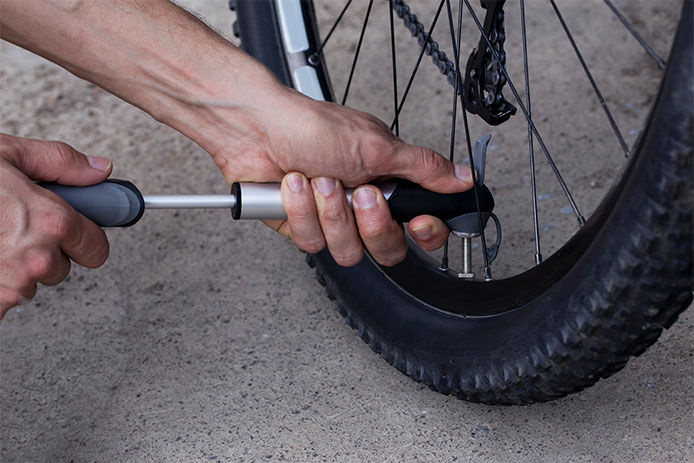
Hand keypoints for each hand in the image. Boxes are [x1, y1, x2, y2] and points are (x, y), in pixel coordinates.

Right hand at [0, 134, 111, 317]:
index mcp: (51, 221)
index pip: (96, 250)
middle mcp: (36, 258)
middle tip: (11, 229)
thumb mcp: (7, 154)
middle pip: (61, 269)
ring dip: (14, 270)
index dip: (82, 239)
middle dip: (43, 252)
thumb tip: (101, 170)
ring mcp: (10, 286)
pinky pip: (3, 304)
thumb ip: (60, 163)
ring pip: (29, 285)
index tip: (70, 233)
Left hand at [208, 87, 473, 266]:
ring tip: (319, 179)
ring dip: (331, 212)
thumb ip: (423, 168)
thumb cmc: (310, 126)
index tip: (419, 222)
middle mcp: (362, 206)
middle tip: (360, 193)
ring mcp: (331, 220)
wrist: (255, 128)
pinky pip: (311, 242)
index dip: (425, 234)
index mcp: (388, 185)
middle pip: (386, 248)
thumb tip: (463, 177)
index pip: (421, 227)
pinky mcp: (301, 229)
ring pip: (347, 250)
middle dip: (371, 223)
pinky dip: (301, 211)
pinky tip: (294, 185)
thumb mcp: (377, 145)